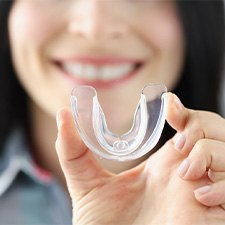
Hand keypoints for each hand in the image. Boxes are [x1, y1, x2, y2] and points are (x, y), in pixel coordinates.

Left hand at [55, 93, 224, 224]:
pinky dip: (222, 186)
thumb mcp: (87, 183)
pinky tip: (196, 197)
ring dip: (211, 154)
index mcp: (162, 162)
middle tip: (177, 143)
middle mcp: (185, 172)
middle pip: (216, 130)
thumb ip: (74, 151)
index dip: (185, 110)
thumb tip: (63, 114)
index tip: (170, 105)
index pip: (189, 124)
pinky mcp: (211, 214)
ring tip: (182, 171)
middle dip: (203, 126)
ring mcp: (202, 192)